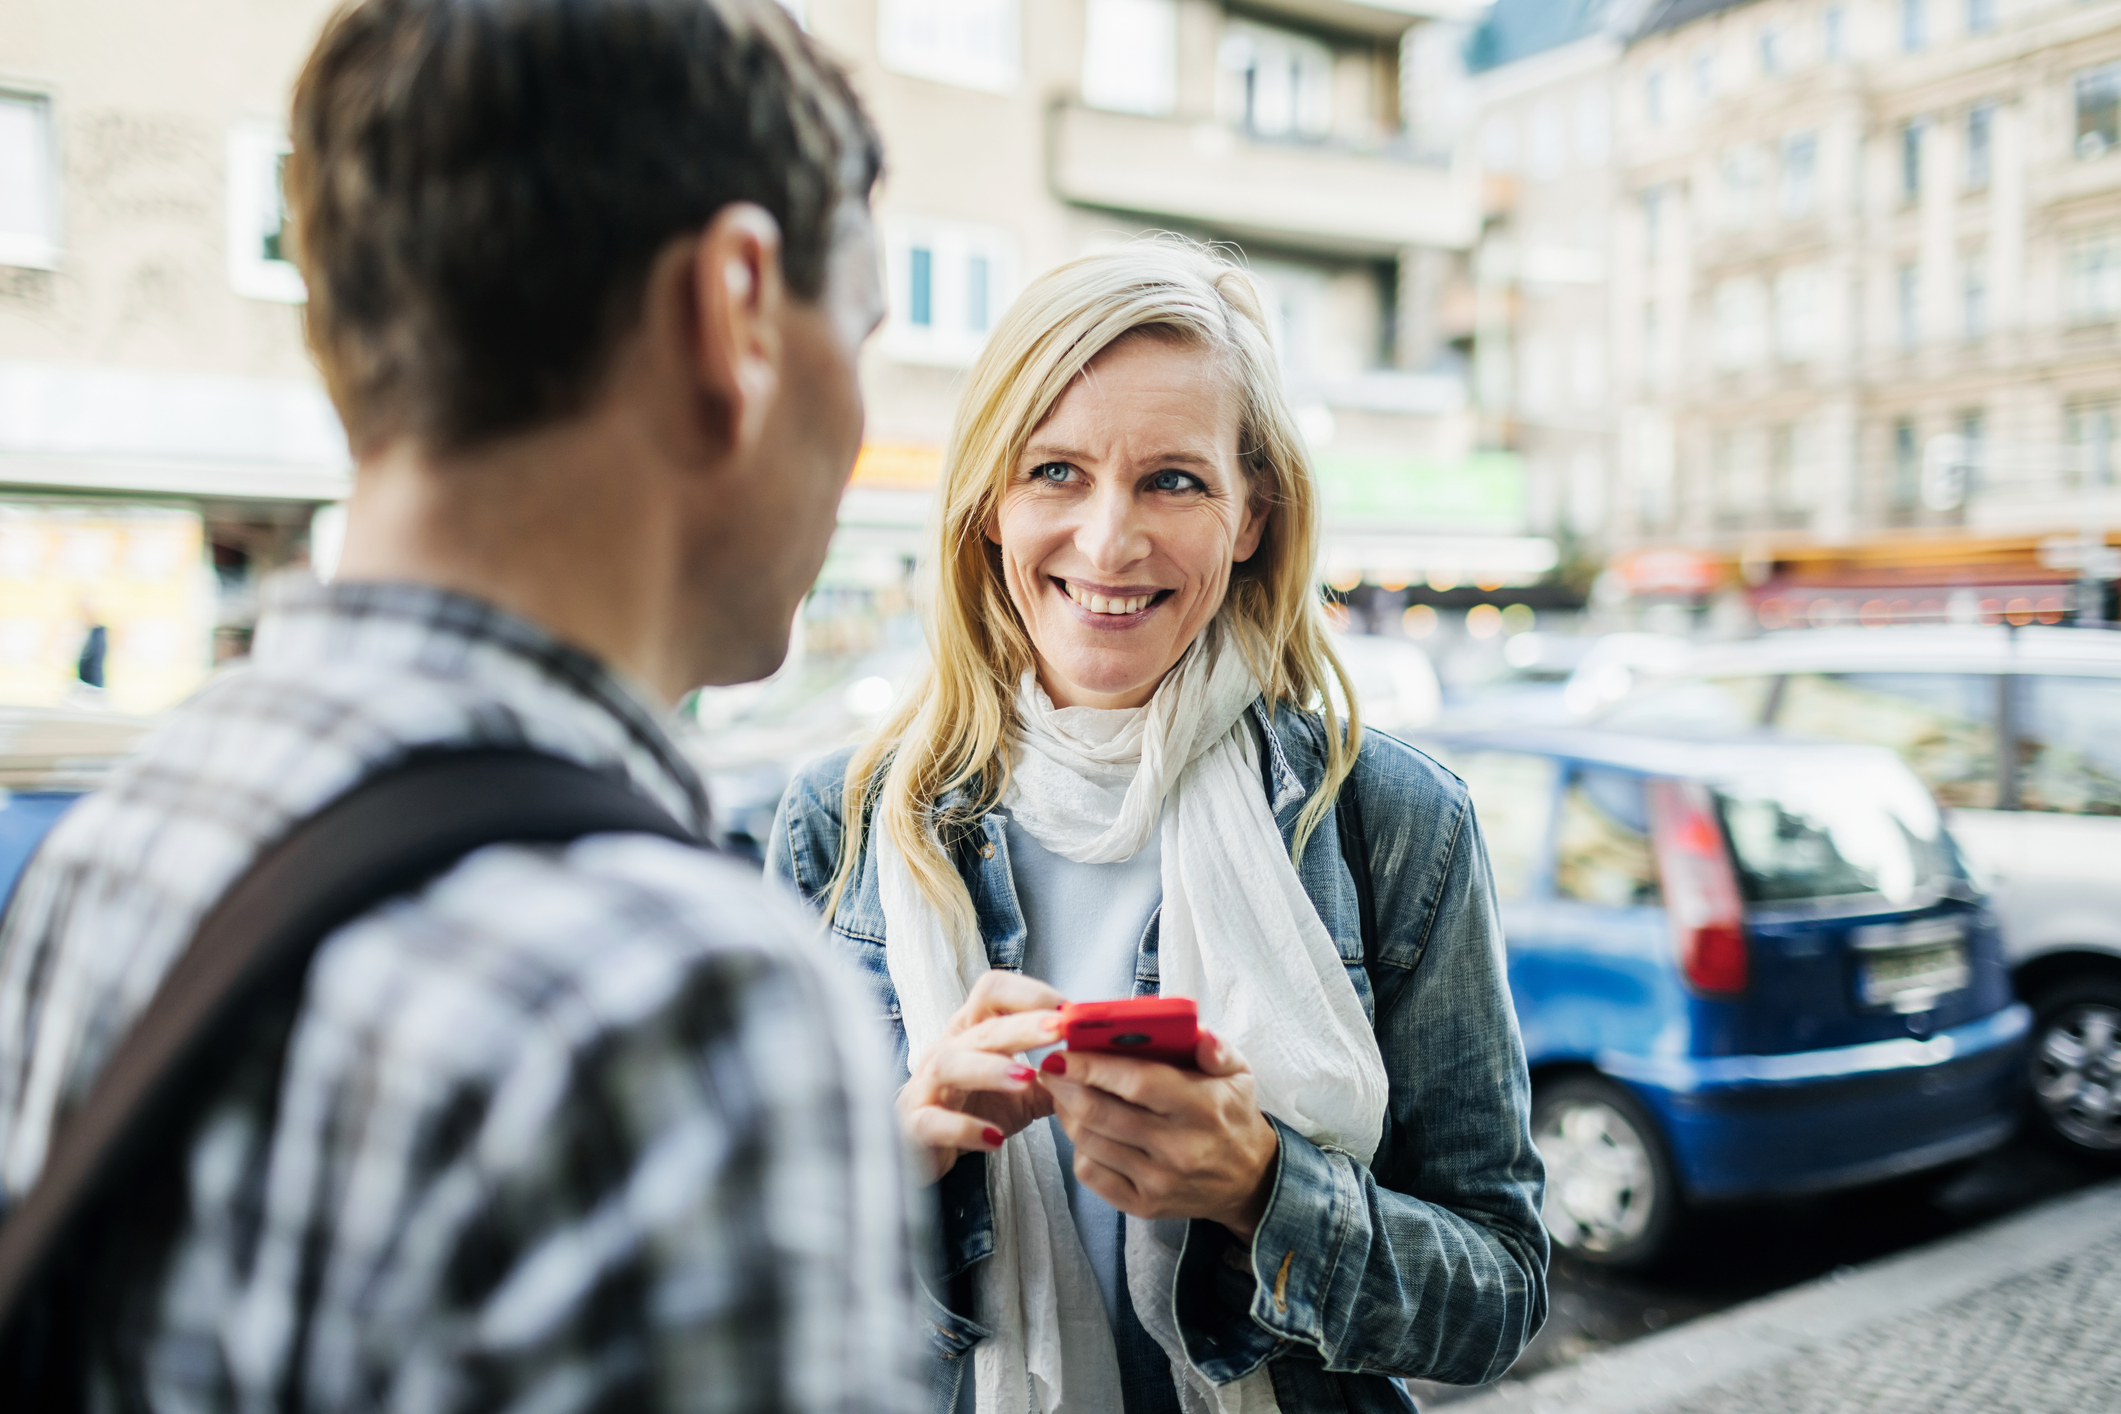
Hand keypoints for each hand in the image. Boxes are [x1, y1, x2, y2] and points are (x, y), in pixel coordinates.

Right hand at [899, 970, 1065, 1182]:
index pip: (994, 991)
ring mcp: (926, 1085)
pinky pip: (934, 1121)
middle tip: (1061, 1028)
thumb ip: (1060, 1075)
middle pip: (982, 1027)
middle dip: (1022, 1025)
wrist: (927, 1148)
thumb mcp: (1025, 1090)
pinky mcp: (914, 1123)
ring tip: (1026, 1078)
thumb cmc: (977, 1108)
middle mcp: (947, 1048)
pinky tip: (993, 1139)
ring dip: (990, 1068)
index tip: (1071, 1011)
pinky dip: (963, 1129)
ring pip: (951, 1063)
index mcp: (974, 1030)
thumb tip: (1109, 1060)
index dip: (1031, 994)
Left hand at [1039, 1029, 1280, 1241]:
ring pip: (1089, 1142)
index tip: (1064, 1050)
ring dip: (1065, 1113)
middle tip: (1049, 1067)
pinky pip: (1092, 1174)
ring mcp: (1159, 1181)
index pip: (1137, 1083)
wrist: (1248, 1180)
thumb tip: (1197, 1030)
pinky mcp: (1144, 1205)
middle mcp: (1179, 1149)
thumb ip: (1216, 1047)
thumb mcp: (1238, 1073)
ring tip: (1061, 1092)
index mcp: (1202, 1108)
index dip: (1093, 1066)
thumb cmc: (1232, 1114)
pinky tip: (1081, 1127)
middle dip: (1065, 1086)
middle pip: (1102, 1113)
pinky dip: (1077, 1147)